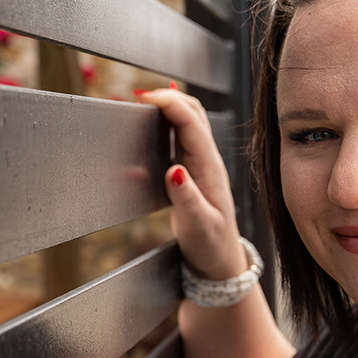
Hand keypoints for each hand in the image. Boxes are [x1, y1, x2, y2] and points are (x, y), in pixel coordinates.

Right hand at [135, 87, 246, 279]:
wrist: (219, 261)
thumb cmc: (210, 245)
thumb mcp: (198, 225)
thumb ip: (186, 199)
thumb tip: (173, 170)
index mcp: (209, 168)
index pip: (191, 122)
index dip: (168, 103)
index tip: (143, 98)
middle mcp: (207, 160)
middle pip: (192, 112)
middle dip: (167, 97)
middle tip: (138, 97)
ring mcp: (200, 163)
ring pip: (186, 122)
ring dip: (166, 107)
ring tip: (142, 104)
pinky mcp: (191, 170)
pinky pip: (178, 138)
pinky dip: (164, 124)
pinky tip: (150, 125)